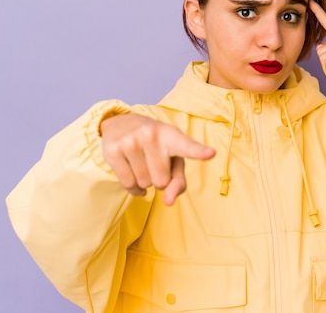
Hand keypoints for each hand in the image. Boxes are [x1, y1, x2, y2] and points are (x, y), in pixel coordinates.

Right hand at [100, 114, 214, 204]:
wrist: (121, 124)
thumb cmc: (156, 147)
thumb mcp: (173, 160)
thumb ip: (178, 182)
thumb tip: (168, 202)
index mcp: (172, 135)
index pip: (187, 146)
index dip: (199, 151)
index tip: (211, 154)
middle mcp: (151, 134)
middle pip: (161, 181)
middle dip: (158, 179)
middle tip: (154, 163)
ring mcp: (131, 140)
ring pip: (144, 184)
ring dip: (144, 182)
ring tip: (142, 163)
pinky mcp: (114, 150)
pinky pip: (128, 184)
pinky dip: (133, 188)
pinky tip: (133, 174)